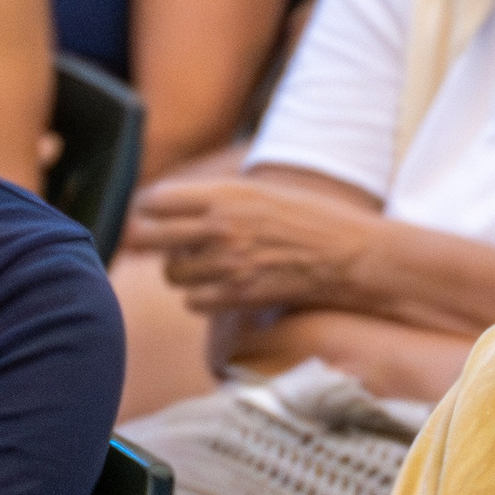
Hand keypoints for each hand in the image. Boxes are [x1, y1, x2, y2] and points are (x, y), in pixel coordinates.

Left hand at [131, 179, 383, 316]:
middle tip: (166, 243)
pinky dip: (201, 297)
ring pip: (170, 274)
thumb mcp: (260, 191)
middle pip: (146, 237)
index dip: (149, 208)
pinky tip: (221, 286)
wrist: (349, 255)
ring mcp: (227, 265)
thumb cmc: (308, 218)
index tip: (155, 214)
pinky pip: (192, 302)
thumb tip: (167, 205)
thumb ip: (215, 198)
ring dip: (181, 271)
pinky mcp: (238, 297)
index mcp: (224, 195)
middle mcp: (220, 228)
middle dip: (150, 240)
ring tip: (205, 264)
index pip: (153, 200)